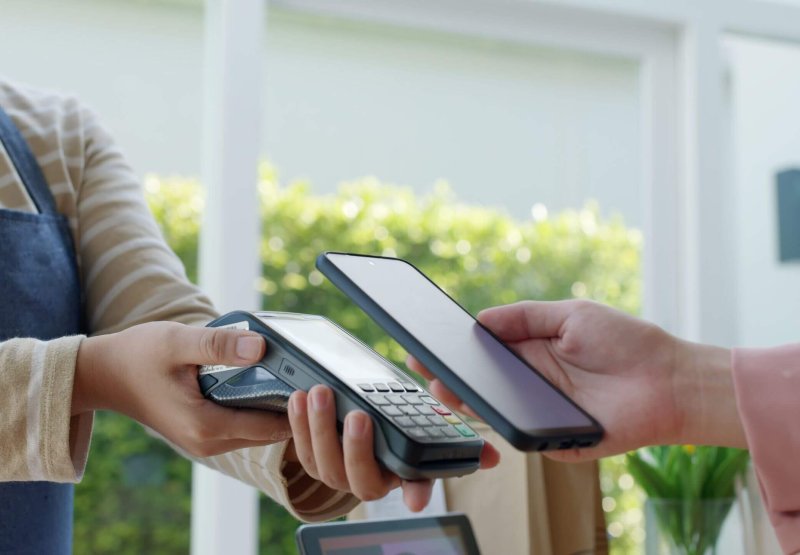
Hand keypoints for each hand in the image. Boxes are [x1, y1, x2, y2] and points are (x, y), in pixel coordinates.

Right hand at [72, 322, 290, 456]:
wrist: (104, 374)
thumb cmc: (138, 355)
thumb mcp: (178, 342)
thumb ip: (218, 345)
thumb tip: (260, 347)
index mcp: (205, 426)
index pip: (269, 427)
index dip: (295, 407)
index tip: (316, 384)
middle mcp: (207, 443)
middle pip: (267, 432)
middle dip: (289, 409)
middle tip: (309, 375)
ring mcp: (204, 443)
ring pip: (256, 431)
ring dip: (273, 409)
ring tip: (290, 375)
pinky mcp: (201, 435)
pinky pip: (241, 427)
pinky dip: (255, 409)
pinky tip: (263, 382)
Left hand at [286, 384, 500, 510]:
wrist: (361, 420)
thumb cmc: (397, 427)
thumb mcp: (427, 427)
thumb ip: (456, 442)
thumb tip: (494, 458)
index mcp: (401, 473)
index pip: (413, 487)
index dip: (416, 492)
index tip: (416, 498)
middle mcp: (369, 479)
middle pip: (358, 477)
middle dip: (356, 447)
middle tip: (359, 414)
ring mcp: (338, 471)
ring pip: (324, 463)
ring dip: (319, 428)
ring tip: (320, 393)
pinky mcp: (314, 458)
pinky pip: (301, 448)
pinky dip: (297, 423)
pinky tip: (299, 397)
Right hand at [409, 300, 745, 461]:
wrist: (670, 381)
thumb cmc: (627, 343)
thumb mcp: (572, 314)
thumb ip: (526, 315)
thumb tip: (481, 318)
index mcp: (533, 352)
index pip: (485, 353)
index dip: (457, 350)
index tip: (428, 344)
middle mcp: (531, 384)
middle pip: (481, 384)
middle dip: (450, 377)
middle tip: (425, 368)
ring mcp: (540, 413)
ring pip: (493, 411)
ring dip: (465, 401)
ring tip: (442, 388)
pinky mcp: (553, 440)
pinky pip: (519, 434)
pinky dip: (499, 425)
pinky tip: (481, 410)